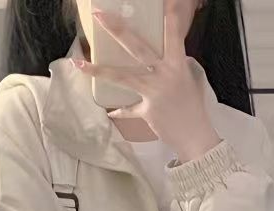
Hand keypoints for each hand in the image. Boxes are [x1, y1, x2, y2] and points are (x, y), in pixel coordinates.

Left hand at [70, 2, 221, 162]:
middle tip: (100, 16)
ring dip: (98, 70)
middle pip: (137, 48)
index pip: (173, 34)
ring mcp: (153, 92)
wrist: (195, 135)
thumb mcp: (190, 78)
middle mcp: (164, 74)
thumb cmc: (194, 105)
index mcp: (178, 63)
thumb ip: (177, 64)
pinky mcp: (146, 111)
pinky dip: (121, 111)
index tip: (162, 2)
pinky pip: (128, 110)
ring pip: (122, 77)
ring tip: (79, 63)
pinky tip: (111, 111)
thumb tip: (163, 56)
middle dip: (118, 30)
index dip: (168, 17)